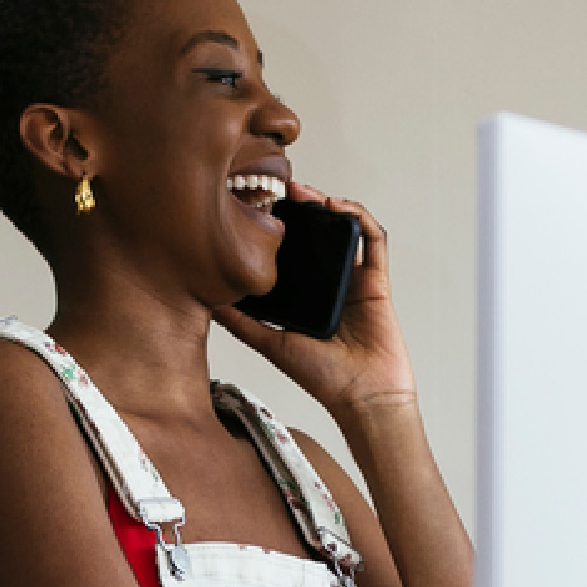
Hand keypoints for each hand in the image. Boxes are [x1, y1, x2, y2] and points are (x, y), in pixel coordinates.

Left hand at [214, 185, 415, 419]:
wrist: (362, 398)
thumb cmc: (323, 378)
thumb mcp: (271, 344)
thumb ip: (243, 323)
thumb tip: (210, 301)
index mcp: (308, 295)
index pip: (294, 251)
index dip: (280, 226)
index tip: (258, 208)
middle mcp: (331, 283)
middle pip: (319, 232)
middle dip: (303, 205)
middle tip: (281, 189)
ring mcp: (355, 280)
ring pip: (346, 229)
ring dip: (329, 204)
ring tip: (306, 193)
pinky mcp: (377, 282)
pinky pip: (374, 242)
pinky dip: (360, 218)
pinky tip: (339, 208)